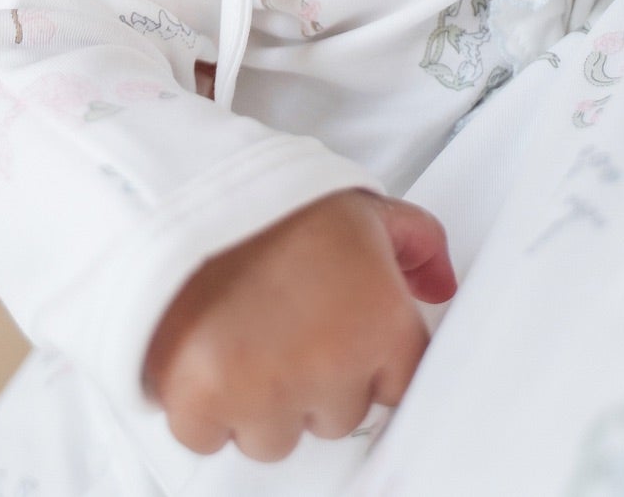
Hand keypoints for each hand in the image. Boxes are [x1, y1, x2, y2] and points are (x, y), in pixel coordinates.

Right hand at [142, 188, 456, 461]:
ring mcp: (268, 391)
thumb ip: (417, 243)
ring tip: (241, 333)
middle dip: (313, 380)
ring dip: (259, 402)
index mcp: (382, 321)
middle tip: (284, 322)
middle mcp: (333, 367)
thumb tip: (439, 284)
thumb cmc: (271, 198)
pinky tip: (204, 349)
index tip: (340, 336)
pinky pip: (209, 438)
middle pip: (337, 417)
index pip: (399, 385)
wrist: (184, 184)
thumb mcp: (362, 206)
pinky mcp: (203, 403)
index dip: (366, 357)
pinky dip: (200, 407)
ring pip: (275, 439)